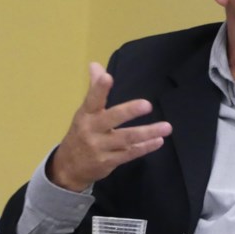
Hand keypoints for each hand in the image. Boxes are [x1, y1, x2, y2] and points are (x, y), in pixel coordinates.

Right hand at [48, 63, 172, 191]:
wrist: (68, 168)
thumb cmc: (81, 134)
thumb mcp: (84, 113)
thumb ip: (94, 89)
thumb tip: (96, 65)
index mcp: (86, 115)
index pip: (92, 100)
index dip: (99, 89)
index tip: (108, 77)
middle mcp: (92, 130)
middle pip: (112, 119)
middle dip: (129, 111)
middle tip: (147, 105)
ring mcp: (100, 147)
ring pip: (126, 138)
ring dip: (148, 132)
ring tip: (166, 127)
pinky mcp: (109, 162)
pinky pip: (130, 153)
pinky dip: (145, 147)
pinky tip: (158, 141)